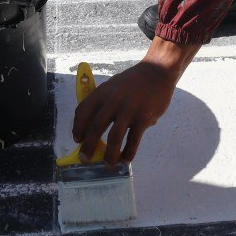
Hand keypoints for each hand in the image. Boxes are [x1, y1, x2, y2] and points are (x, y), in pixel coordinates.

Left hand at [72, 36, 195, 164]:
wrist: (157, 72)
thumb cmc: (133, 81)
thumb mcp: (113, 86)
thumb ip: (104, 104)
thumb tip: (94, 129)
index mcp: (102, 93)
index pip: (82, 111)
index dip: (77, 127)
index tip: (77, 139)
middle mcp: (113, 101)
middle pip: (95, 128)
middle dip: (88, 146)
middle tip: (85, 158)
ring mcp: (129, 110)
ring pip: (114, 138)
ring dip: (109, 154)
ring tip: (108, 164)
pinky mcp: (144, 118)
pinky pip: (133, 140)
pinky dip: (128, 152)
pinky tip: (125, 159)